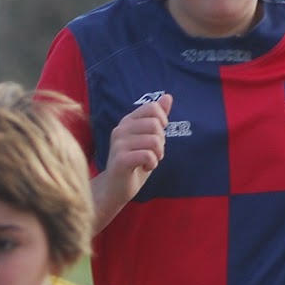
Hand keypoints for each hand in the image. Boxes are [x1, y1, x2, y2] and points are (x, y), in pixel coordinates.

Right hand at [99, 93, 172, 210]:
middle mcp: (121, 129)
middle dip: (161, 142)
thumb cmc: (134, 162)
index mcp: (127, 121)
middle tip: (153, 153)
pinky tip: (144, 167)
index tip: (158, 135)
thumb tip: (168, 96)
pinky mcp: (120, 159)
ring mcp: (119, 144)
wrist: (116, 188)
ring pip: (154, 141)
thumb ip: (157, 118)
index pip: (152, 108)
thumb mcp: (148, 138)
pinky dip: (152, 163)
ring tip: (148, 161)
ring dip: (158, 155)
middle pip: (155, 125)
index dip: (162, 121)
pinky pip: (148, 155)